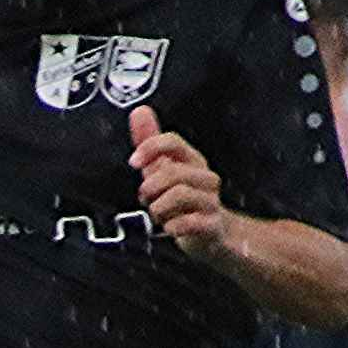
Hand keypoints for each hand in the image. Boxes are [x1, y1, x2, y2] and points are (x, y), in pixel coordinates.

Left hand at [127, 105, 226, 252]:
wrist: (211, 235)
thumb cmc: (184, 201)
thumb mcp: (163, 170)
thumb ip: (150, 143)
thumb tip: (139, 112)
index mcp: (191, 160)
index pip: (173, 142)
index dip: (150, 148)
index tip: (133, 162)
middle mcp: (204, 177)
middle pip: (172, 171)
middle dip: (150, 188)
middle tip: (147, 199)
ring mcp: (211, 201)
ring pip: (179, 194)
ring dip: (158, 208)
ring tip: (159, 215)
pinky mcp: (213, 224)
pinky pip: (188, 222)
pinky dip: (172, 226)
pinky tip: (171, 228)